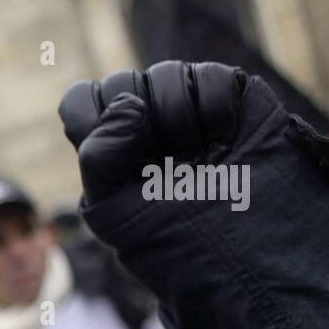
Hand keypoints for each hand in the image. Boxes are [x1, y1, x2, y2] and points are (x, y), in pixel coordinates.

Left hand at [55, 61, 328, 328]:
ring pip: (164, 74)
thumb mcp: (117, 213)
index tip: (115, 158)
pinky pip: (210, 77)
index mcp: (108, 148)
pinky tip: (224, 139)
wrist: (248, 254)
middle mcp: (143, 122)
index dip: (90, 118)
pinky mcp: (232, 96)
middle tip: (166, 165)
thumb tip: (128, 104)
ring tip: (199, 157)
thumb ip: (100, 159)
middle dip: (139, 125)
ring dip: (177, 119)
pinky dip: (215, 108)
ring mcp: (187, 105)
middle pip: (120, 83)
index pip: (80, 102)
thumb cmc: (175, 241)